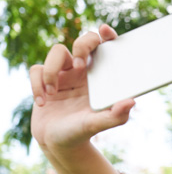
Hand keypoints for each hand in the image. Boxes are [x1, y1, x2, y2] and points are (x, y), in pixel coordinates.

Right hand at [29, 24, 134, 155]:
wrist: (58, 143)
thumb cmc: (82, 132)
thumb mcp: (98, 125)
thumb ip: (115, 115)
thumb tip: (132, 101)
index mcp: (100, 77)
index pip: (106, 49)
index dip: (106, 36)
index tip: (105, 30)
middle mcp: (83, 71)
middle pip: (84, 40)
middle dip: (82, 45)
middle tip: (80, 64)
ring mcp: (63, 73)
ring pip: (57, 52)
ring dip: (52, 72)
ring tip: (52, 94)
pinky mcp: (43, 78)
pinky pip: (37, 70)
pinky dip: (37, 85)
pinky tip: (43, 102)